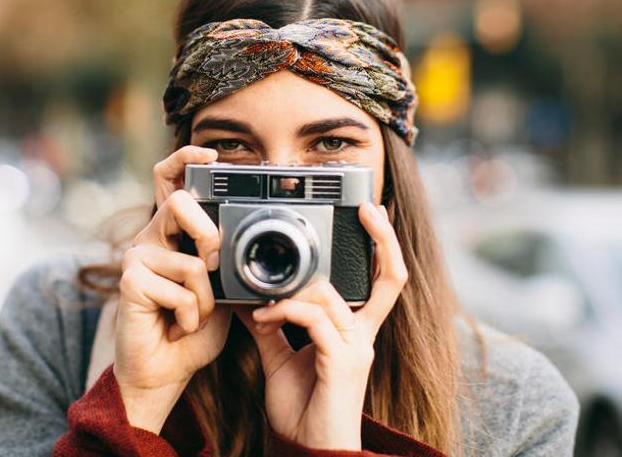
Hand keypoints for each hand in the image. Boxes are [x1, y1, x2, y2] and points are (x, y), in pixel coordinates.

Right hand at [114, 145, 230, 433]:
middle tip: (214, 265)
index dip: (185, 159)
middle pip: (178, 204)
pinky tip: (176, 327)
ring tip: (191, 318)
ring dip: (204, 302)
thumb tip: (246, 247)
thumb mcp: (221, 293)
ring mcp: (137, 257)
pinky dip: (189, 316)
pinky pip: (180, 290)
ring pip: (193, 262)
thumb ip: (227, 266)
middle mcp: (151, 238)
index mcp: (172, 234)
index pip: (169, 181)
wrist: (164, 372)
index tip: (211, 154)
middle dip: (207, 233)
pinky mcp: (129, 280)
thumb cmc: (192, 331)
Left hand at [234, 203, 407, 449]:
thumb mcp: (280, 358)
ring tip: (260, 306)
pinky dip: (285, 312)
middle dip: (384, 239)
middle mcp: (363, 336)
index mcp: (353, 331)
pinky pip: (315, 319)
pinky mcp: (345, 362)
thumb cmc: (301, 409)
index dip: (382, 248)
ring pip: (330, 295)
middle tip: (367, 208)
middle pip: (389, 278)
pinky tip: (263, 319)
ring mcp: (358, 348)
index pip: (381, 282)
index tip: (369, 215)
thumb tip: (251, 299)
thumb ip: (271, 326)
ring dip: (289, 293)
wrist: (306, 450)